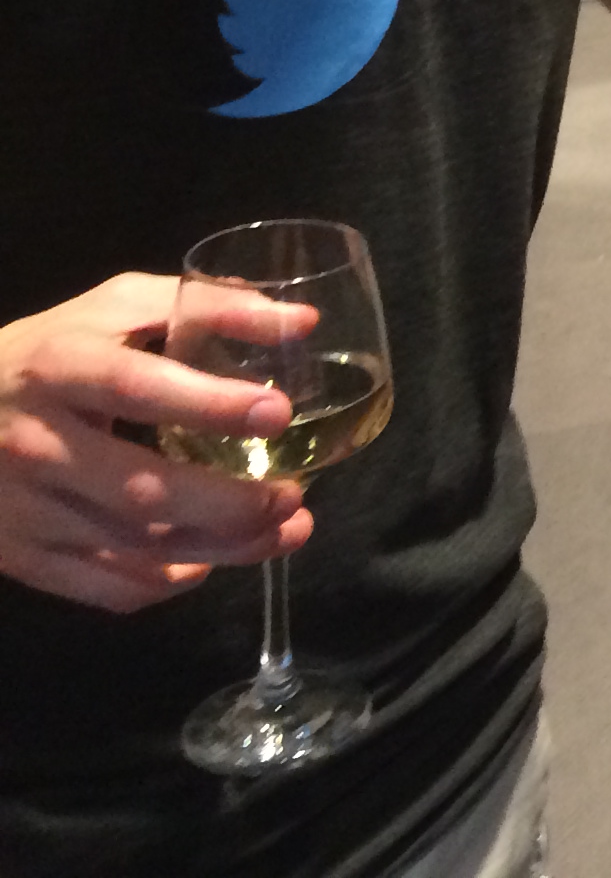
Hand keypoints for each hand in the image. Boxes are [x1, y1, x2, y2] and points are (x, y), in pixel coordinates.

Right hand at [0, 276, 310, 612]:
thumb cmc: (50, 353)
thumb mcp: (116, 308)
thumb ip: (206, 306)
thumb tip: (301, 323)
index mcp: (60, 368)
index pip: (134, 388)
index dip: (209, 403)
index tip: (280, 412)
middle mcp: (37, 444)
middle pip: (138, 490)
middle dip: (229, 502)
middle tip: (294, 493)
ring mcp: (25, 509)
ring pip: (133, 547)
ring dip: (222, 547)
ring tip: (288, 530)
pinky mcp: (21, 556)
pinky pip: (104, 586)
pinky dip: (168, 581)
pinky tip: (211, 560)